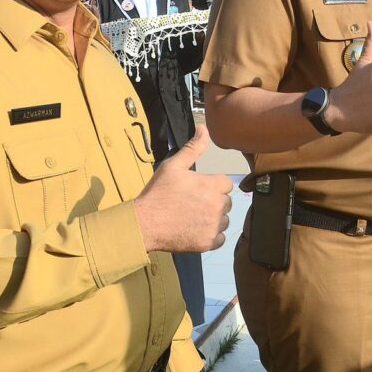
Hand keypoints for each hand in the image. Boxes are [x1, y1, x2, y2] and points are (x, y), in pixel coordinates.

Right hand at [134, 125, 233, 252]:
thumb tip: (205, 128)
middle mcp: (218, 205)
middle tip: (192, 204)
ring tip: (193, 217)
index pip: (226, 184)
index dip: (212, 185)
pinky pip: (220, 238)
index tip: (197, 189)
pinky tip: (195, 230)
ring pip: (224, 220)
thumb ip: (193, 148)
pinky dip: (211, 236)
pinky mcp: (208, 243)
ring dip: (214, 219)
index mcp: (212, 185)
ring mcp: (214, 226)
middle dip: (214, 202)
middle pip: (226, 202)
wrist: (145, 224)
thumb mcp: (173, 166)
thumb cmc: (158, 193)